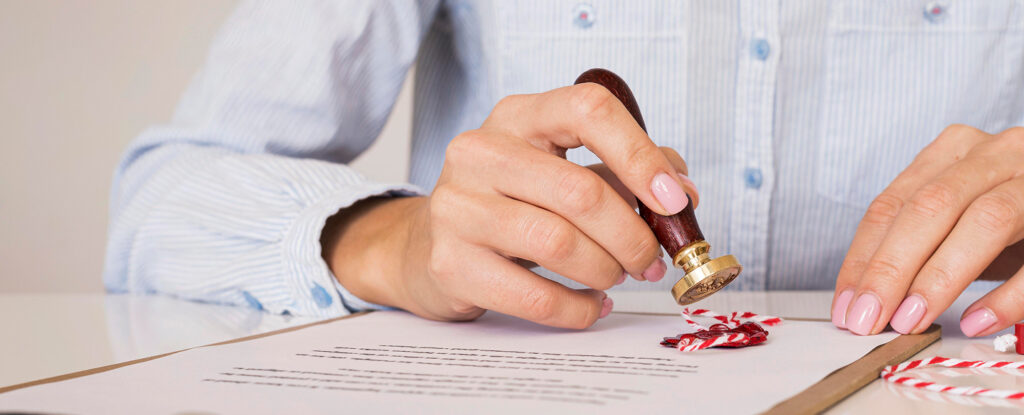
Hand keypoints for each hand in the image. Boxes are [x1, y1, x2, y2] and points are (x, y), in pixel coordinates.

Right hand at [324, 83, 696, 328]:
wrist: (427, 246)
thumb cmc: (510, 205)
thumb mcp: (562, 171)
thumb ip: (624, 173)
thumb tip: (683, 197)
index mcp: (518, 117)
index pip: (587, 110)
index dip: (640, 155)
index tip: (674, 199)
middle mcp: (480, 151)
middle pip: (580, 192)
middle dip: (632, 236)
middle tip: (651, 260)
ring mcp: (457, 207)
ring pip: (559, 245)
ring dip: (606, 271)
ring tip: (615, 277)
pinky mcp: (451, 262)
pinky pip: (535, 296)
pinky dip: (578, 308)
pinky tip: (590, 304)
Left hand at [832, 125, 1023, 335]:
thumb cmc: (1012, 215)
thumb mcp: (958, 217)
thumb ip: (918, 244)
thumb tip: (866, 299)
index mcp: (955, 152)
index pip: (892, 204)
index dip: (863, 258)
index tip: (846, 305)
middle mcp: (996, 154)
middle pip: (930, 208)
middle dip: (892, 268)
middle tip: (869, 318)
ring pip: (984, 221)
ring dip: (940, 277)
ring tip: (911, 319)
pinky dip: (1006, 294)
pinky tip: (976, 319)